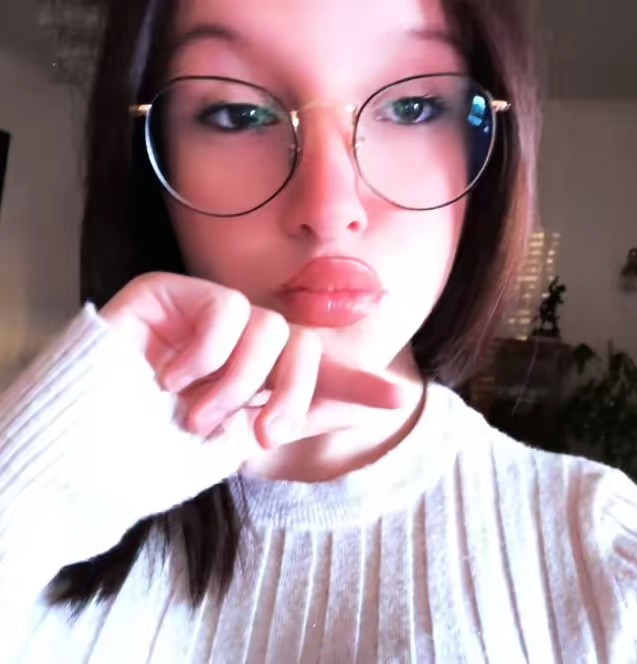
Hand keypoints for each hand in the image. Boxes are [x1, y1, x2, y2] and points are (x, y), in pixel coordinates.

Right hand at [101, 272, 407, 451]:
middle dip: (289, 394)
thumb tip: (395, 399)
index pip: (315, 369)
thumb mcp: (245, 435)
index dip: (355, 384)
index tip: (396, 399)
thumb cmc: (166, 440)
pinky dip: (204, 354)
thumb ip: (312, 411)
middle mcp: (241, 338)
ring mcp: (207, 312)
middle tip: (261, 436)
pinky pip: (223, 310)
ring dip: (235, 385)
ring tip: (197, 415)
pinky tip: (171, 377)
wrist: (100, 442)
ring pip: (265, 327)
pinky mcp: (173, 291)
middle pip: (300, 345)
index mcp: (259, 371)